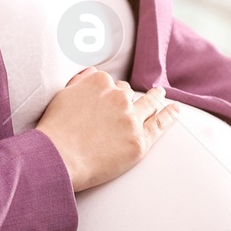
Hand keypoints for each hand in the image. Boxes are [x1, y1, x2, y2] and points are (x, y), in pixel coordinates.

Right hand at [35, 69, 179, 190]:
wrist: (58, 158)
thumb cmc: (54, 131)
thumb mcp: (62, 96)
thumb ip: (80, 81)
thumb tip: (92, 72)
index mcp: (99, 82)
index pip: (111, 84)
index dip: (109, 94)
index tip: (107, 101)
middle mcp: (118, 97)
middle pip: (128, 94)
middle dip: (128, 99)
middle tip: (131, 101)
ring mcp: (131, 119)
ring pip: (148, 104)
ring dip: (155, 99)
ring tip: (160, 96)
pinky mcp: (139, 141)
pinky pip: (159, 124)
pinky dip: (169, 116)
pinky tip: (175, 110)